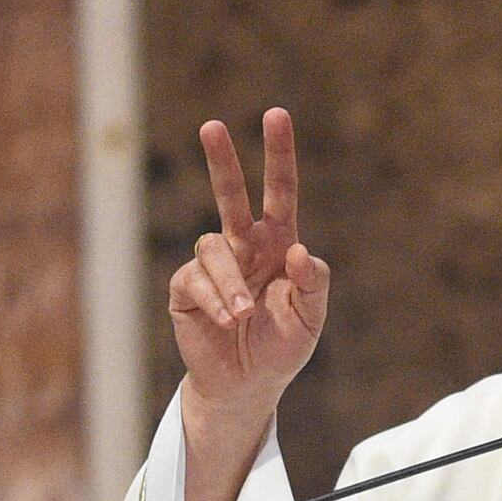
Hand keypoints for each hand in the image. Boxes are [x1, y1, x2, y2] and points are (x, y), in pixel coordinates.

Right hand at [171, 109, 328, 420]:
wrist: (248, 386)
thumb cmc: (282, 347)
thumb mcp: (311, 318)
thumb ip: (314, 283)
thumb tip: (298, 250)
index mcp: (278, 244)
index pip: (280, 191)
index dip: (278, 154)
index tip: (275, 115)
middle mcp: (243, 246)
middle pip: (230, 194)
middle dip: (222, 160)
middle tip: (212, 126)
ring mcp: (213, 265)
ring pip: (212, 245)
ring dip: (231, 281)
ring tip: (243, 314)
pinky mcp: (187, 288)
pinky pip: (195, 278)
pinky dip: (215, 298)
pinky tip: (226, 319)